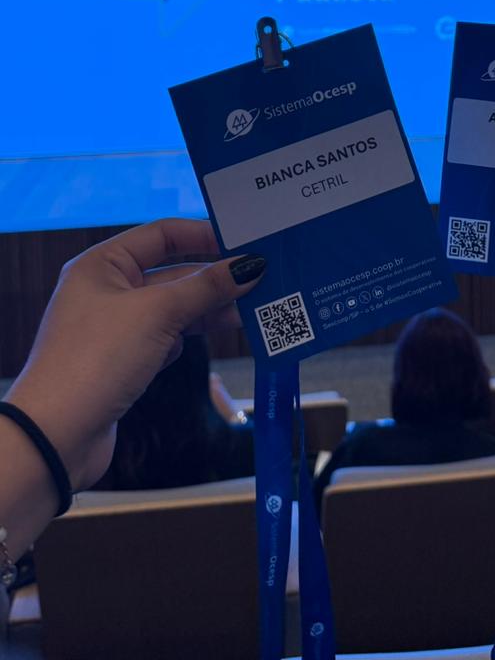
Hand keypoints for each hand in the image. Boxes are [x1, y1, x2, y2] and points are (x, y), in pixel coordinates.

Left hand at [5, 219, 264, 491]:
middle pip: (171, 272)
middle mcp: (106, 290)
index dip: (203, 235)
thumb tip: (250, 266)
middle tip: (260, 280)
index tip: (244, 242)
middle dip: (213, 278)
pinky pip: (166, 336)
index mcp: (102, 264)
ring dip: (208, 308)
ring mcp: (114, 327)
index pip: (161, 235)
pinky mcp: (123, 360)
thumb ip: (205, 288)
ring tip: (250, 310)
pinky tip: (215, 336)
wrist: (55, 438)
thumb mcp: (157, 314)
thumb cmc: (97, 359)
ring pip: (172, 307)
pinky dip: (191, 335)